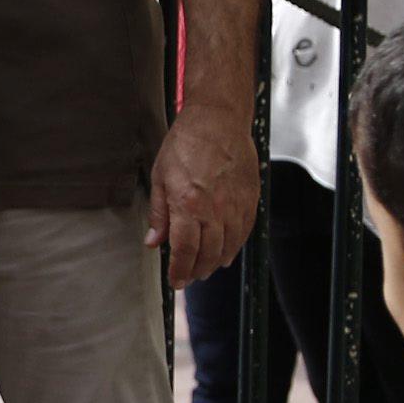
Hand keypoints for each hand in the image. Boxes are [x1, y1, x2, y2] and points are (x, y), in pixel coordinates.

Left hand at [146, 106, 259, 290]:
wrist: (217, 121)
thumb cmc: (186, 145)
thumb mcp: (160, 177)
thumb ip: (159, 213)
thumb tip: (153, 242)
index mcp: (188, 205)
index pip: (185, 251)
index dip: (179, 271)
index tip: (175, 281)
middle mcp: (214, 210)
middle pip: (207, 254)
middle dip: (196, 271)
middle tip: (188, 278)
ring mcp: (235, 205)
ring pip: (228, 246)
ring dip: (215, 263)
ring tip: (204, 269)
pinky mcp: (249, 199)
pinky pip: (244, 232)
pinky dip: (235, 247)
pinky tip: (226, 253)